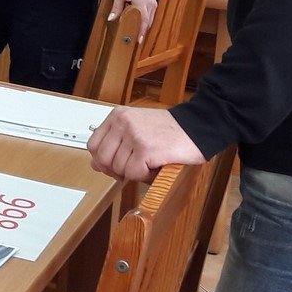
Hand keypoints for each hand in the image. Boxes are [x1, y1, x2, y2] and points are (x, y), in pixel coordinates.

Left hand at [87, 106, 204, 181]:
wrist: (198, 128)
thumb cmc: (170, 131)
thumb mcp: (136, 129)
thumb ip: (115, 143)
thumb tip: (96, 164)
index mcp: (118, 116)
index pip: (93, 145)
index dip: (103, 161)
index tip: (117, 165)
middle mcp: (123, 122)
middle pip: (102, 159)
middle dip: (117, 170)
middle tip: (135, 168)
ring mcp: (134, 135)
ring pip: (118, 169)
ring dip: (135, 172)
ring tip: (150, 162)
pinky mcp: (146, 149)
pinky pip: (134, 174)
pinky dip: (146, 176)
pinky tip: (157, 165)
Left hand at [109, 0, 158, 38]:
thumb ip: (116, 6)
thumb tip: (111, 18)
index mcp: (141, 1)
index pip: (143, 20)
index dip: (140, 31)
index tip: (137, 40)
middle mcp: (150, 4)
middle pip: (147, 22)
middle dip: (141, 32)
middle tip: (134, 41)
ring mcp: (153, 4)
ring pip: (150, 20)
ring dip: (143, 28)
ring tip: (136, 37)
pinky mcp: (153, 4)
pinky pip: (151, 16)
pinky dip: (145, 22)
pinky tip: (139, 27)